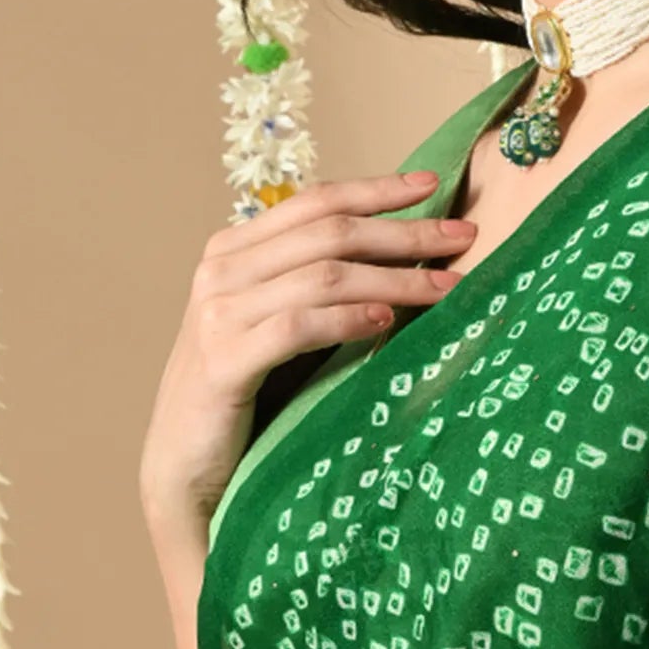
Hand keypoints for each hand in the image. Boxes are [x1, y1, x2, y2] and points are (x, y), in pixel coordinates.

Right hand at [138, 173, 478, 539]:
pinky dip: (348, 319)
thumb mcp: (276, 323)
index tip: (432, 184)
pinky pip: (298, 327)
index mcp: (234, 249)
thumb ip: (315, 283)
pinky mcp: (223, 361)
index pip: (315, 202)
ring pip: (323, 276)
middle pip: (328, 233)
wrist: (185, 464)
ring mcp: (218, 314)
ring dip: (395, 279)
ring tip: (447, 289)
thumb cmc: (246, 392)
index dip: (376, 190)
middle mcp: (222, 271)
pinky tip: (388, 320)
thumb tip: (402, 255)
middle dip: (403, 232)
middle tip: (463, 238)